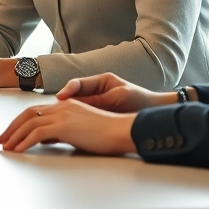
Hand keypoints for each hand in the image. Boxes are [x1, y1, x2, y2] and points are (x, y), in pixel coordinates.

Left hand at [0, 99, 137, 154]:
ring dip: (14, 136)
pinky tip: (18, 150)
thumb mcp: (79, 131)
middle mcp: (61, 107)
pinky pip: (37, 134)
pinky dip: (24, 142)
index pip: (35, 111)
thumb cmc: (108, 134)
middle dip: (11, 128)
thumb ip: (61, 132)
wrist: (123, 131)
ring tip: (6, 147)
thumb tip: (44, 139)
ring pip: (29, 123)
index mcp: (65, 106)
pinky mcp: (65, 126)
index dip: (19, 122)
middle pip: (27, 115)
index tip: (10, 133)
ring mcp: (62, 115)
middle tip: (1, 140)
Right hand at [56, 72, 172, 112]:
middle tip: (53, 111)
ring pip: (76, 107)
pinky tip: (71, 126)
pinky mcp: (98, 115)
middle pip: (73, 96)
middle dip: (63, 103)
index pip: (79, 84)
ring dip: (67, 113)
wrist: (155, 112)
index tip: (60, 98)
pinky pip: (83, 116)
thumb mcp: (118, 97)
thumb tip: (78, 104)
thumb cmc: (140, 100)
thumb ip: (99, 100)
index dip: (68, 90)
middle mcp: (96, 91)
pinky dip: (75, 121)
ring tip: (57, 119)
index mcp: (101, 82)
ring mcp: (96, 103)